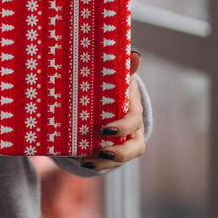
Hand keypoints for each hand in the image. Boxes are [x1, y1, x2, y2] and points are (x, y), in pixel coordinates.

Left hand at [78, 51, 144, 170]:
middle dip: (119, 152)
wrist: (110, 100)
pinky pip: (109, 163)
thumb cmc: (114, 87)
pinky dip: (97, 164)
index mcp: (133, 110)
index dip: (123, 126)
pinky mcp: (113, 150)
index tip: (106, 129)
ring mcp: (124, 142)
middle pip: (134, 147)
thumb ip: (125, 67)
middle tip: (102, 151)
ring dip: (106, 163)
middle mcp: (133, 130)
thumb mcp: (118, 77)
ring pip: (122, 158)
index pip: (134, 120)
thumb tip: (136, 54)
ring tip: (87, 161)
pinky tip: (82, 161)